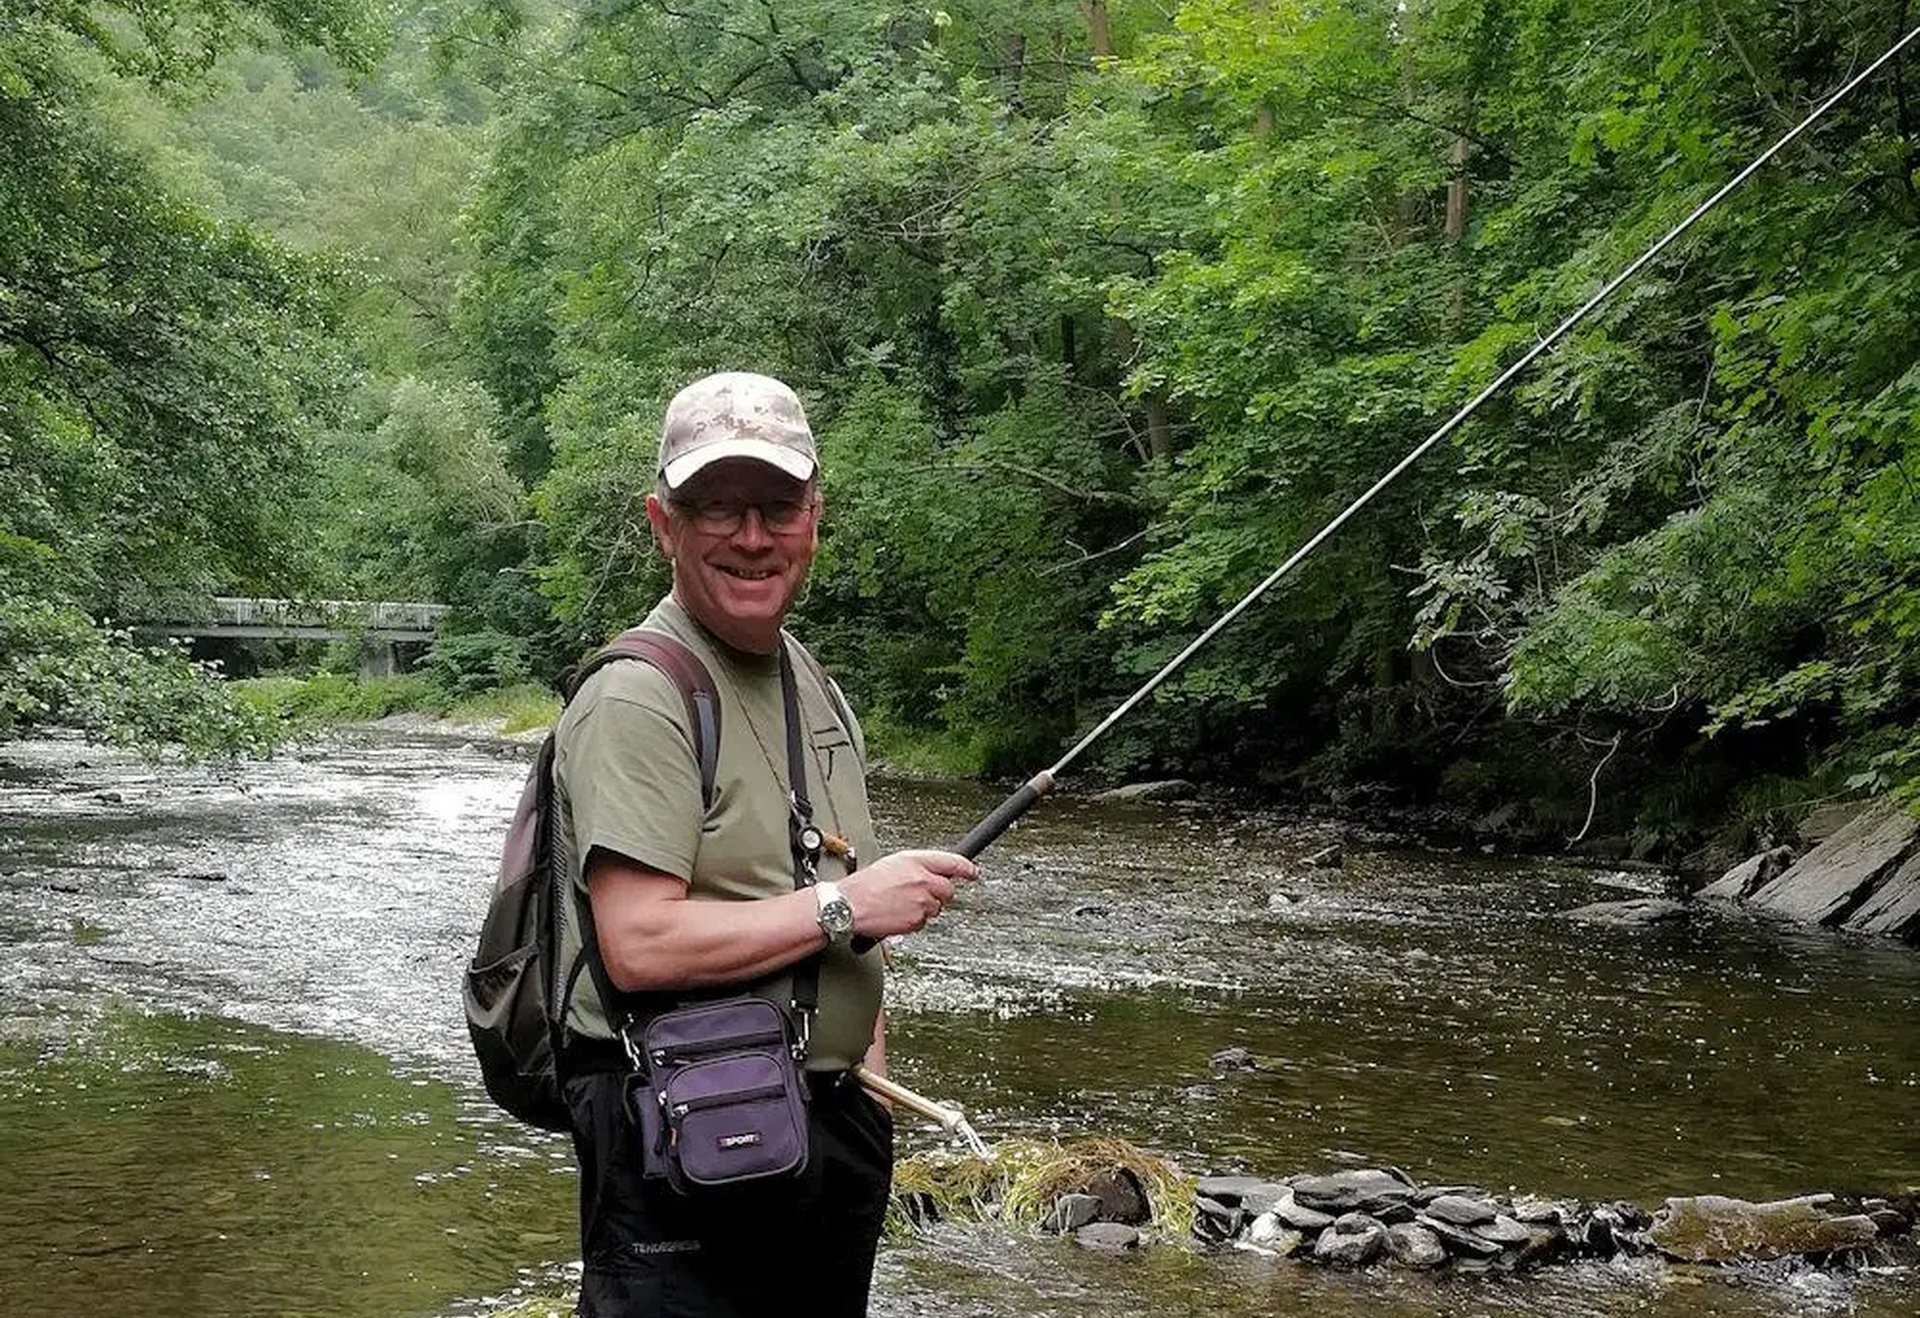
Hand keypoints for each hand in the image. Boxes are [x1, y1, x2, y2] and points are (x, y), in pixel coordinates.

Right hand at [840, 849, 976, 937]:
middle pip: (948, 890)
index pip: (952, 862)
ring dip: (924, 907)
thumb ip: (919, 865)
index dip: (966, 868)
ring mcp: (921, 902)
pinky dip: (914, 920)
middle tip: (918, 894)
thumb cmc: (866, 884)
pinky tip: (897, 914)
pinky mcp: (916, 920)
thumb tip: (936, 871)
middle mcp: (922, 880)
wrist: (849, 905)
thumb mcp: (893, 863)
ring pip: (936, 908)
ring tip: (900, 904)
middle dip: (938, 893)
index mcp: (916, 861)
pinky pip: (923, 922)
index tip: (973, 872)